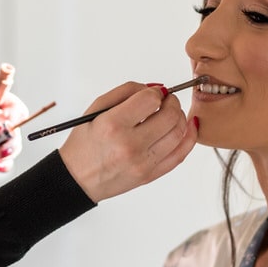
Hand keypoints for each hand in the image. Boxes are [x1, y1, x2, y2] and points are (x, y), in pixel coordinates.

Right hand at [57, 82, 197, 202]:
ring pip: (179, 133)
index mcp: (112, 125)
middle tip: (167, 100)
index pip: (150, 99)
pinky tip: (188, 127)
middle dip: (172, 102)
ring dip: (181, 117)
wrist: (78, 179)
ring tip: (172, 113)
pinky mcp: (151, 175)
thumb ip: (125, 92)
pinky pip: (180, 155)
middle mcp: (129, 145)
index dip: (156, 92)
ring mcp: (142, 163)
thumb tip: (154, 88)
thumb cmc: (85, 143)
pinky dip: (189, 137)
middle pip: (169, 115)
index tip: (155, 93)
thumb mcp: (96, 109)